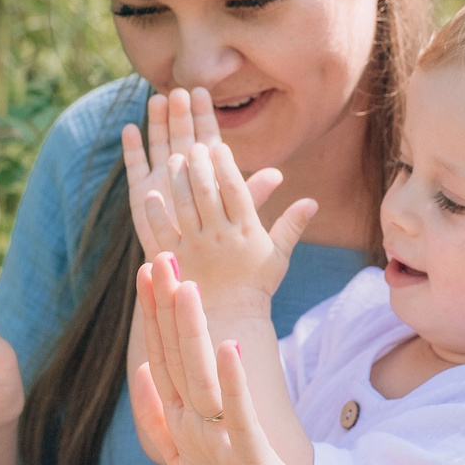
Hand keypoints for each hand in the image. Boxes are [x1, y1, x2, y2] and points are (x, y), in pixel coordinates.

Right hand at [119, 90, 296, 266]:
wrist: (196, 273)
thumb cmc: (224, 247)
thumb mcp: (242, 218)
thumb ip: (253, 194)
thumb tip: (279, 174)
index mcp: (209, 174)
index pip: (206, 137)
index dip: (204, 116)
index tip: (203, 93)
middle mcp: (184, 172)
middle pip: (181, 136)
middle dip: (180, 115)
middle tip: (179, 92)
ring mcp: (161, 181)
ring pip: (159, 145)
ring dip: (157, 123)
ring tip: (158, 102)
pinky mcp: (141, 194)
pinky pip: (136, 167)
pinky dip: (133, 149)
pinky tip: (131, 129)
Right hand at [129, 256, 345, 464]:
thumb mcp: (193, 458)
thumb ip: (162, 417)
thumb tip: (142, 370)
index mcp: (184, 429)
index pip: (165, 360)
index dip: (155, 315)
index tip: (151, 269)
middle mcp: (194, 435)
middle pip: (175, 362)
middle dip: (166, 311)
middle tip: (159, 258)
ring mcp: (218, 450)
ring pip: (198, 382)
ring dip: (190, 333)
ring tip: (186, 288)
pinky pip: (241, 420)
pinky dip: (233, 385)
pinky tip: (230, 347)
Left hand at [136, 136, 316, 313]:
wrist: (231, 317)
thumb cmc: (256, 285)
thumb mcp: (278, 255)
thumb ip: (291, 225)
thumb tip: (312, 202)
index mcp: (245, 230)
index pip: (235, 189)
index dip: (226, 165)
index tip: (219, 147)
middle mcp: (219, 236)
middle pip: (207, 191)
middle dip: (199, 164)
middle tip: (193, 146)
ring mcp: (195, 247)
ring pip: (184, 205)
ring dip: (177, 179)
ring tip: (174, 159)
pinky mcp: (174, 260)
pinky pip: (161, 231)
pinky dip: (155, 212)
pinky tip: (152, 195)